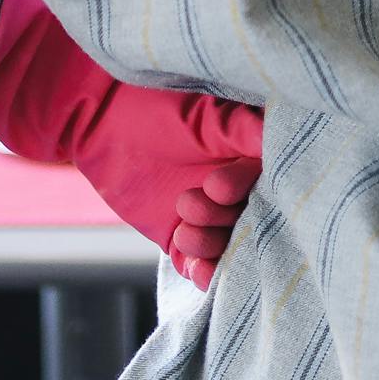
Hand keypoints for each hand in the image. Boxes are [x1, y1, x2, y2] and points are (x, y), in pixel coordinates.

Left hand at [66, 80, 265, 289]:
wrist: (99, 122)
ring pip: (228, 244)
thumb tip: (279, 140)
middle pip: (251, 219)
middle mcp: (236, 189)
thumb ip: (243, 132)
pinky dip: (202, 272)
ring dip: (213, 247)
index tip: (218, 188)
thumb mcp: (202, 118)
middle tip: (192, 206)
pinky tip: (193, 268)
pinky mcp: (181, 236)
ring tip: (186, 234)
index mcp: (249, 156)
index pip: (266, 181)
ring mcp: (209, 215)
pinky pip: (201, 264)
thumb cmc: (153, 108)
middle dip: (225, 220)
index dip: (245, 188)